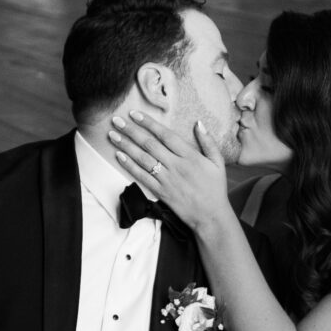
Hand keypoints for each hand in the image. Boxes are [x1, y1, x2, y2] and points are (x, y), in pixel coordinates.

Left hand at [107, 104, 231, 235]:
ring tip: (112, 135)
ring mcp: (167, 179)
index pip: (165, 135)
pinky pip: (142, 176)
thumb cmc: (215, 188)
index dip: (149, 123)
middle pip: (149, 144)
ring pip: (142, 158)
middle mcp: (176, 166)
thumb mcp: (218, 162)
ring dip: (126, 145)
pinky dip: (129, 165)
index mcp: (190, 156)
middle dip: (131, 130)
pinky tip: (119, 156)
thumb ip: (208, 142)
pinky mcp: (160, 191)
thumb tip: (198, 123)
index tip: (135, 114)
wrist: (210, 216)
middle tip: (116, 120)